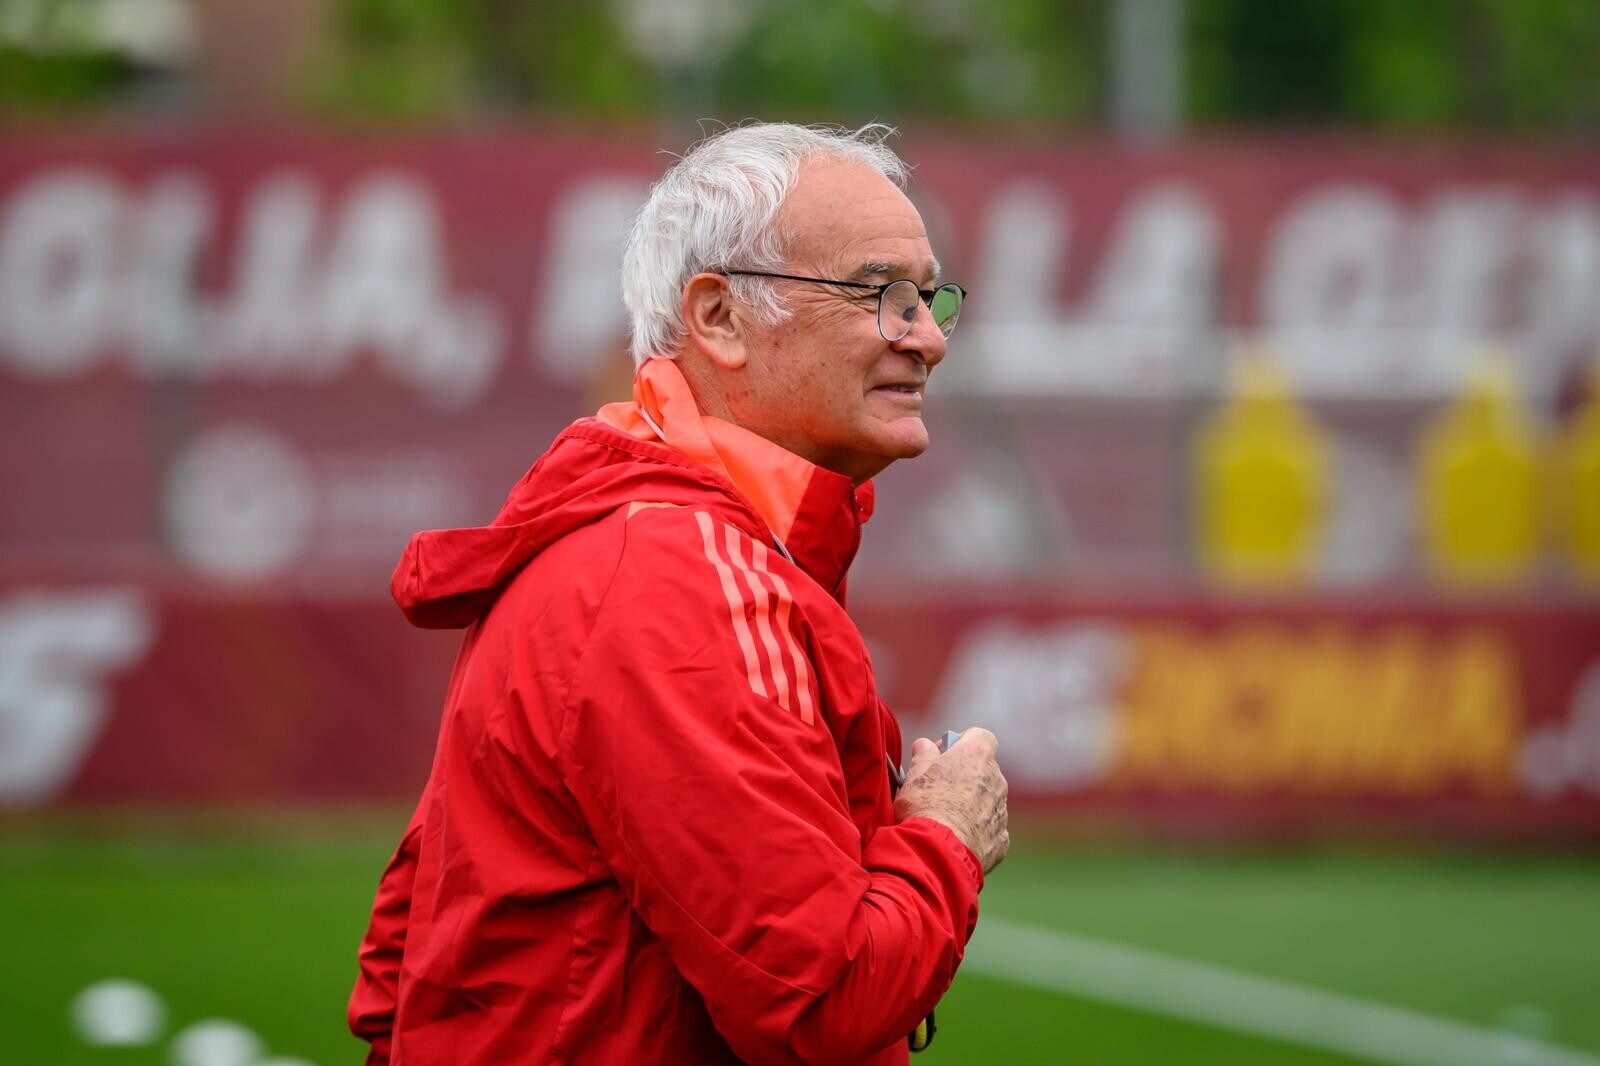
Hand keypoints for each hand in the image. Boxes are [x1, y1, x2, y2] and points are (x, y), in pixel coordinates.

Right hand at [893, 727, 1007, 872]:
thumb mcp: (914, 774)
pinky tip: (956, 838)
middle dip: (964, 775)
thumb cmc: (924, 806)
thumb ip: (923, 755)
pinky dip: (976, 830)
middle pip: (983, 769)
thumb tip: (925, 746)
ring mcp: (1001, 810)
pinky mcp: (1001, 838)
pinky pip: (989, 828)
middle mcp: (996, 779)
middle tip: (938, 788)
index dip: (961, 742)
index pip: (980, 736)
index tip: (941, 755)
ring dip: (971, 804)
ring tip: (944, 817)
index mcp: (977, 756)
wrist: (939, 850)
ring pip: (988, 800)